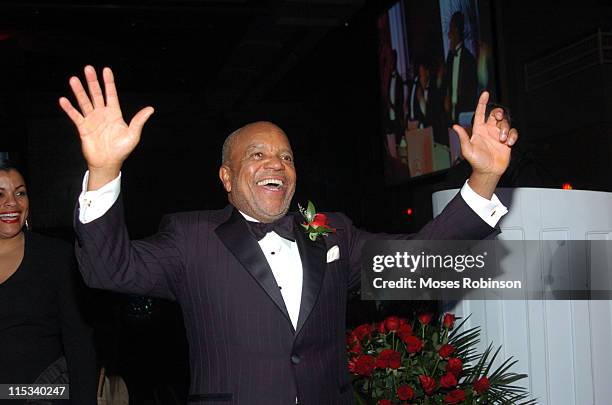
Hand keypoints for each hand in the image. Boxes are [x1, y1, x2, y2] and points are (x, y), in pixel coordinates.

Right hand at [59, 66, 153, 189]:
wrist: (108, 163)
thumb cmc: (121, 149)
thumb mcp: (133, 135)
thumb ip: (139, 121)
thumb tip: (151, 109)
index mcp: (114, 113)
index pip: (111, 94)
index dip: (108, 82)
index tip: (106, 70)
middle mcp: (102, 114)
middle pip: (96, 94)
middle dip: (92, 82)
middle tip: (88, 68)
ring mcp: (92, 120)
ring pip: (84, 102)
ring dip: (79, 91)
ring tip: (73, 79)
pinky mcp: (83, 128)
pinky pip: (75, 116)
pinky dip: (69, 109)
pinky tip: (63, 100)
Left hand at [453, 92, 517, 197]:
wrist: (488, 171)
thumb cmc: (476, 162)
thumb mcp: (467, 150)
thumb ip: (463, 138)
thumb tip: (454, 126)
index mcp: (478, 130)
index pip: (480, 113)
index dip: (482, 103)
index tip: (485, 93)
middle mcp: (489, 130)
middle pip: (496, 114)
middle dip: (498, 113)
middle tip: (499, 118)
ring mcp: (498, 135)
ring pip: (505, 123)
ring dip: (505, 129)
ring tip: (502, 140)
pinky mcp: (507, 141)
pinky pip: (512, 132)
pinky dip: (512, 136)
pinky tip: (508, 143)